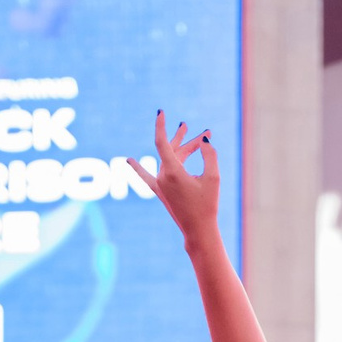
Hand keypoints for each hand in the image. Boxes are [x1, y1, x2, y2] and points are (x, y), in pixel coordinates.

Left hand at [127, 111, 219, 248]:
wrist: (198, 230)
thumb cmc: (207, 205)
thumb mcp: (213, 178)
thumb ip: (209, 155)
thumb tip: (204, 141)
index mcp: (172, 172)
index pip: (162, 143)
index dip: (161, 126)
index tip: (160, 112)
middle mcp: (163, 177)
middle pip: (174, 151)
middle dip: (190, 141)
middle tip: (204, 132)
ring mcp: (160, 185)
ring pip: (169, 159)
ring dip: (181, 149)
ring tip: (187, 132)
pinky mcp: (160, 192)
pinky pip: (147, 176)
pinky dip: (138, 168)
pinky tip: (128, 160)